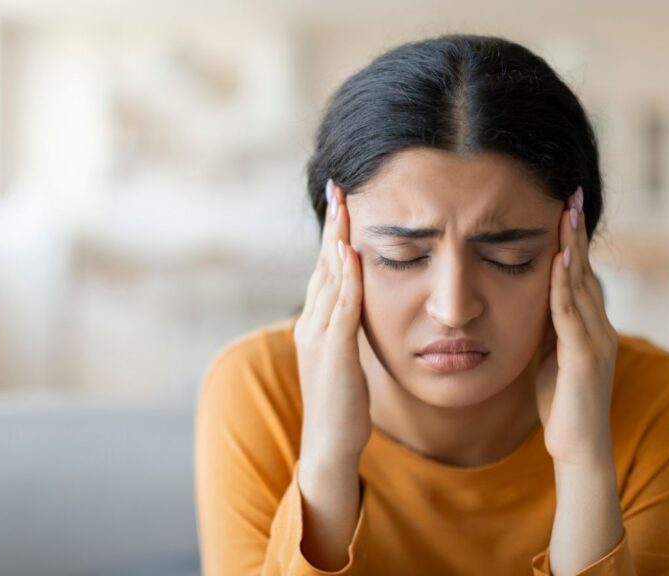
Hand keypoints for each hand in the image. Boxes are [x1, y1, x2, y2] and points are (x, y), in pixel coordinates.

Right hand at [294, 179, 369, 462]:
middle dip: (332, 226)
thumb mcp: (344, 358)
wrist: (329, 444)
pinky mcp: (333, 352)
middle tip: (339, 188)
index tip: (341, 202)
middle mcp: (311, 323)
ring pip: (328, 279)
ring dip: (336, 241)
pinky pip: (340, 308)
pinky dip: (345, 278)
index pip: (325, 269)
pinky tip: (351, 254)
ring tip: (344, 207)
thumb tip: (356, 302)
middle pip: (322, 265)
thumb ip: (346, 328)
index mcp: (315, 323)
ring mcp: (318, 337)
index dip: (333, 235)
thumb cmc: (342, 404)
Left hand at [534, 187, 618, 466]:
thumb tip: (534, 304)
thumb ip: (548, 330)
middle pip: (586, 270)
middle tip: (571, 193)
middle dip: (577, 232)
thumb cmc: (562, 406)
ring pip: (582, 285)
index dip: (573, 241)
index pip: (580, 274)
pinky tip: (560, 259)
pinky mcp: (586, 357)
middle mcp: (599, 327)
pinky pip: (572, 313)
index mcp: (590, 326)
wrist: (578, 449)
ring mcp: (596, 341)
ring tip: (567, 212)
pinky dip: (565, 284)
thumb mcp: (550, 358)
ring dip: (573, 247)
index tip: (564, 206)